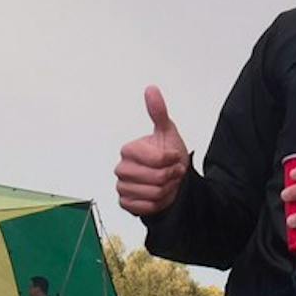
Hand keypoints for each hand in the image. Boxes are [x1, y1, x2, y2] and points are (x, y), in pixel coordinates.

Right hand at [115, 85, 188, 217]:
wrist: (170, 181)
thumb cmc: (168, 156)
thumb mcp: (168, 132)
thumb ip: (158, 112)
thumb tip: (151, 88)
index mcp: (129, 150)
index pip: (157, 159)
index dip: (172, 159)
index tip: (175, 157)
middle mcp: (121, 168)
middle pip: (156, 178)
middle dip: (171, 176)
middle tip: (173, 172)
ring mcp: (121, 187)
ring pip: (153, 194)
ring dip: (167, 190)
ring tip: (167, 183)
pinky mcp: (125, 203)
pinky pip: (147, 207)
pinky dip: (159, 203)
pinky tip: (160, 195)